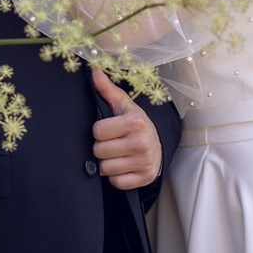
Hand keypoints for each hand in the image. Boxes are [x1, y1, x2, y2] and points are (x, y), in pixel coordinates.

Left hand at [91, 68, 160, 189]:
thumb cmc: (136, 124)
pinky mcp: (144, 178)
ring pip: (106, 169)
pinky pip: (116, 182)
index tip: (109, 129)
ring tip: (118, 154)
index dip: (100, 131)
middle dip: (102, 148)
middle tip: (113, 143)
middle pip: (99, 151)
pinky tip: (123, 166)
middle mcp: (141, 143)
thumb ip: (106, 89)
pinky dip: (116, 177)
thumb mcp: (124, 106)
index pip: (97, 131)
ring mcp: (144, 162)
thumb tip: (93, 71)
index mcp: (135, 122)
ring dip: (108, 163)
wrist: (158, 145)